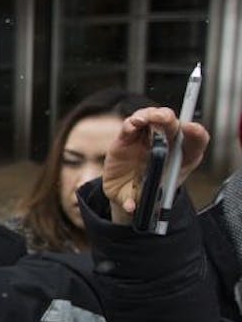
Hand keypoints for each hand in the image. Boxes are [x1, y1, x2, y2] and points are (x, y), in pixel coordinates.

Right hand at [100, 107, 209, 223]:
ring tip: (146, 119)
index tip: (191, 129)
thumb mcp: (144, 202)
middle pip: (173, 125)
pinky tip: (133, 124)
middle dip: (169, 119)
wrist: (131, 195)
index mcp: (181, 160)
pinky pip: (131, 125)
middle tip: (164, 118)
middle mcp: (166, 146)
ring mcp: (146, 141)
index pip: (196, 142)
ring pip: (153, 118)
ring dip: (151, 115)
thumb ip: (137, 203)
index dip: (196, 134)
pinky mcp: (126, 140)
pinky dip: (132, 122)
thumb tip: (130, 206)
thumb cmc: (146, 195)